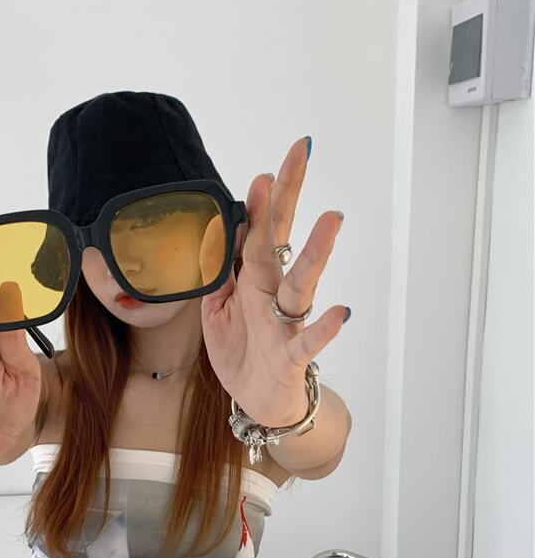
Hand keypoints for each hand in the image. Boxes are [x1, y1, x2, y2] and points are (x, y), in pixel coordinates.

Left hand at [200, 136, 347, 426]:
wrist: (258, 401)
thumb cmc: (242, 351)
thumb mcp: (216, 309)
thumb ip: (218, 272)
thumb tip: (218, 231)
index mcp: (252, 280)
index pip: (258, 231)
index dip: (261, 200)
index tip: (265, 168)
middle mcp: (272, 293)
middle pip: (281, 239)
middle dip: (289, 197)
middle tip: (300, 156)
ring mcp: (285, 322)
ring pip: (301, 282)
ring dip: (315, 251)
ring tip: (332, 218)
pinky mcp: (291, 356)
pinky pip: (308, 341)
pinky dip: (323, 328)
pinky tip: (340, 312)